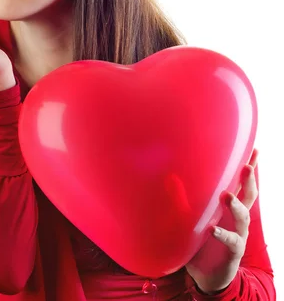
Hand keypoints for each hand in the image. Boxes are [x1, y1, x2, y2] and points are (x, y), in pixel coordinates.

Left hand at [185, 149, 258, 294]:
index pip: (241, 184)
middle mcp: (236, 218)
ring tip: (226, 195)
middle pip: (248, 196)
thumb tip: (168, 177)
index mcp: (228, 207)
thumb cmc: (199, 239)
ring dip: (235, 205)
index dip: (249, 168)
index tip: (254, 150)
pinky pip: (231, 242)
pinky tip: (212, 230)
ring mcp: (237, 234)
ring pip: (242, 218)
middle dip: (249, 181)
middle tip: (246, 166)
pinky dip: (221, 234)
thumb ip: (181, 199)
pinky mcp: (233, 251)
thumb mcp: (189, 217)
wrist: (205, 273)